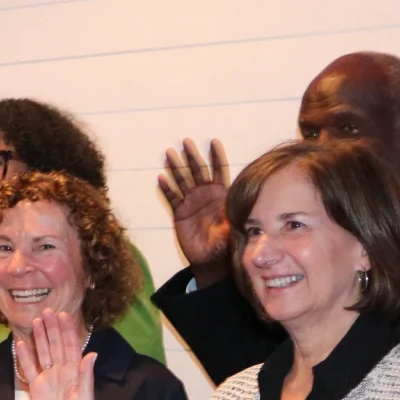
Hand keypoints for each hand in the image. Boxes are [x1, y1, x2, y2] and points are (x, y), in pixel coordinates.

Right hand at [12, 311, 96, 399]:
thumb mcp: (84, 398)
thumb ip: (86, 376)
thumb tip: (92, 354)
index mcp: (75, 372)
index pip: (71, 346)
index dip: (68, 331)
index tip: (63, 315)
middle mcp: (61, 371)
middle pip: (56, 345)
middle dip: (53, 328)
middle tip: (47, 311)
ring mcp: (48, 377)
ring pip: (43, 352)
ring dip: (40, 337)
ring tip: (35, 321)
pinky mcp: (36, 386)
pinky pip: (29, 368)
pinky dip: (24, 356)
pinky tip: (20, 343)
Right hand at [158, 138, 231, 283]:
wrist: (212, 258)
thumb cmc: (227, 241)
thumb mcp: (235, 225)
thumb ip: (234, 213)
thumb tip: (239, 203)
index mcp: (221, 194)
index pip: (219, 170)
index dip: (217, 156)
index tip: (213, 141)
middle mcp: (205, 194)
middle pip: (198, 170)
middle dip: (192, 155)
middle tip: (186, 141)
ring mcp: (191, 202)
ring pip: (182, 180)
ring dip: (176, 167)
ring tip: (169, 153)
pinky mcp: (180, 212)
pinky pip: (172, 198)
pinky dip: (166, 188)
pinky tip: (161, 178)